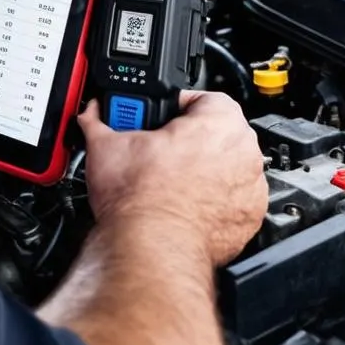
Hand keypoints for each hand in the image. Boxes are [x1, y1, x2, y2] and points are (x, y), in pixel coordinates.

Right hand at [78, 92, 267, 265]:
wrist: (149, 247)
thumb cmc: (138, 197)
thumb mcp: (106, 145)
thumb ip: (99, 119)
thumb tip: (93, 114)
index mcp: (218, 122)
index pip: (205, 97)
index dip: (176, 105)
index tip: (158, 118)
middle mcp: (244, 153)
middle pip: (219, 131)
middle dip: (191, 137)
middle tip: (161, 148)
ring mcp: (250, 189)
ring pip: (229, 166)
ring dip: (206, 168)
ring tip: (170, 177)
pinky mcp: (248, 221)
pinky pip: (234, 199)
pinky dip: (215, 198)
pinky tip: (184, 201)